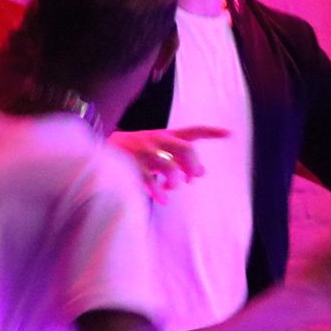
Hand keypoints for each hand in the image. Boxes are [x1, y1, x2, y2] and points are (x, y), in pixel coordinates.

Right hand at [111, 127, 229, 202]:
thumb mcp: (158, 149)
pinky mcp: (133, 166)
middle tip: (192, 179)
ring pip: (171, 167)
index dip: (211, 132)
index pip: (192, 131)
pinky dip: (159, 193)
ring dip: (175, 181)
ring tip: (170, 188)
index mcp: (165, 135)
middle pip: (186, 149)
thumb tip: (200, 174)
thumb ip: (178, 158)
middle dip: (193, 165)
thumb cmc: (135, 151)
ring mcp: (145, 153)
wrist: (101, 146)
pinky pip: (151, 182)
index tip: (229, 133)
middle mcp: (158, 140)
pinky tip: (162, 199)